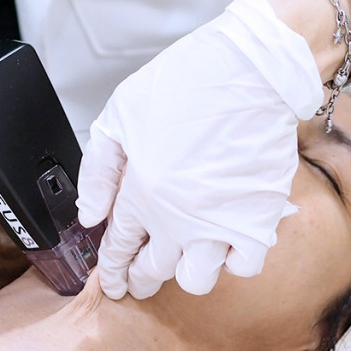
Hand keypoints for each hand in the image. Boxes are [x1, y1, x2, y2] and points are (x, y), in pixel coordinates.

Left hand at [76, 0, 323, 298]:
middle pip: (152, 270)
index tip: (111, 280)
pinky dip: (233, 260)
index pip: (119, 247)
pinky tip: (225, 244)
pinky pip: (244, 265)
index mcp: (141, 190)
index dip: (113, 269)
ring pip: (196, 280)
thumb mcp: (121, 114)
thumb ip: (99, 169)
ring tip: (183, 260)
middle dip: (140, 279)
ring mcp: (221, 221)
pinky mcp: (259, 218)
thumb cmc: (189, 81)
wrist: (254, 69)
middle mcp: (178, 215)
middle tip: (139, 280)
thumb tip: (90, 214)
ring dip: (185, 273)